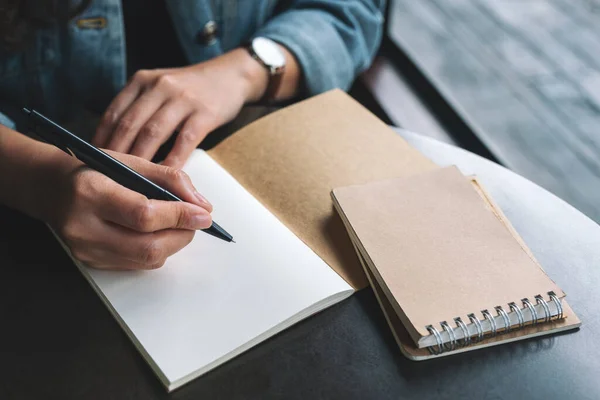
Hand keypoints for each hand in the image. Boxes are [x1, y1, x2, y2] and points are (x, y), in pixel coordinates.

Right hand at [44, 150, 212, 269]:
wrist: (51, 188)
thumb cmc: (93, 169)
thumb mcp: (129, 162)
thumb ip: (169, 179)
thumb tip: (202, 204)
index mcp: (90, 193)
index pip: (143, 215)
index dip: (179, 216)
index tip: (205, 214)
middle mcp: (83, 227)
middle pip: (148, 246)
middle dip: (182, 234)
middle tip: (197, 220)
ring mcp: (85, 250)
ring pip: (146, 260)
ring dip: (174, 243)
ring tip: (180, 224)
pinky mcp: (91, 262)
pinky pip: (137, 264)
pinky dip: (158, 250)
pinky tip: (160, 233)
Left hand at [93, 49, 268, 168]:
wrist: (230, 76)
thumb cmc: (191, 89)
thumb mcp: (159, 87)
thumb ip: (138, 107)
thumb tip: (114, 144)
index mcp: (142, 81)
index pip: (113, 113)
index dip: (101, 140)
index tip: (93, 163)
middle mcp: (159, 87)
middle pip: (129, 125)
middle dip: (116, 154)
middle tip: (107, 179)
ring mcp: (183, 99)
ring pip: (153, 133)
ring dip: (140, 161)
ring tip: (132, 183)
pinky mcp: (204, 113)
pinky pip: (184, 141)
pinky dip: (173, 161)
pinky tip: (166, 176)